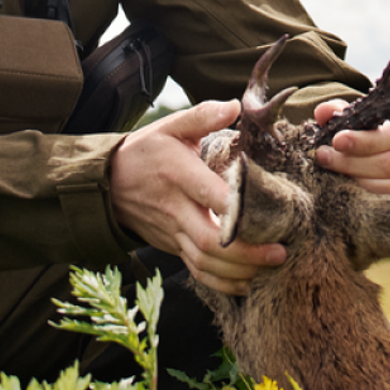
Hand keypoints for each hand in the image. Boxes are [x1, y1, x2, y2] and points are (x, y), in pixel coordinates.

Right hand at [108, 100, 286, 295]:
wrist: (108, 183)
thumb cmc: (146, 151)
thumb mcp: (171, 127)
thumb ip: (203, 115)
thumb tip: (236, 106)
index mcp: (179, 175)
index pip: (211, 197)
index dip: (238, 210)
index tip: (270, 212)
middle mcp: (176, 209)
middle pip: (211, 242)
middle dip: (248, 253)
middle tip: (281, 251)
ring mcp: (173, 232)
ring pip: (205, 262)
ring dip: (240, 271)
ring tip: (272, 266)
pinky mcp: (172, 247)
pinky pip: (197, 272)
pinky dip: (222, 282)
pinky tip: (247, 282)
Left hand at [312, 104, 389, 193]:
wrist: (373, 145)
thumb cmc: (361, 127)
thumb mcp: (350, 116)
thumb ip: (336, 112)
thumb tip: (324, 112)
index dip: (364, 140)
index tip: (336, 141)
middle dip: (352, 161)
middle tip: (324, 156)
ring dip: (356, 176)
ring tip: (330, 169)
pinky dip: (366, 189)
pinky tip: (345, 183)